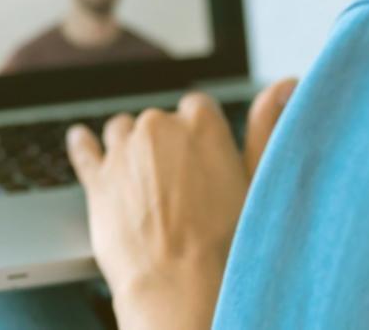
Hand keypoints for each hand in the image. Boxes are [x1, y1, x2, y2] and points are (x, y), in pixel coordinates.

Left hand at [67, 79, 297, 329]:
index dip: (199, 133)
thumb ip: (267, 125)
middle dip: (165, 145)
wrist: (179, 284)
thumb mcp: (259, 177)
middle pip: (158, 122)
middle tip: (178, 183)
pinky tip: (83, 140)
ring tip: (143, 179)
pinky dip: (84, 143)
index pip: (196, 106)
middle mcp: (159, 127)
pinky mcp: (96, 179)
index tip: (201, 157)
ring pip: (123, 131)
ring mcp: (123, 151)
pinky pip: (84, 148)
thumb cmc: (226, 240)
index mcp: (201, 122)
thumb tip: (285, 85)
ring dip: (131, 148)